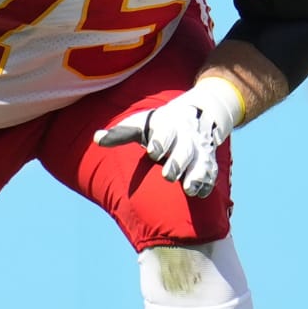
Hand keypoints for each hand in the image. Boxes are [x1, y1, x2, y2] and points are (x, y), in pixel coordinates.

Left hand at [93, 76, 245, 198]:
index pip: (165, 133)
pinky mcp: (209, 160)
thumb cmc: (157, 126)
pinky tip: (201, 194)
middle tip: (168, 176)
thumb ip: (120, 134)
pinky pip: (211, 172)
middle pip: (184, 150)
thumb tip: (96, 138)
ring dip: (196, 175)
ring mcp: (199, 149)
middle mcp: (186, 137)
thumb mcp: (139, 124)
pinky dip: (208, 183)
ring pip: (201, 162)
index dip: (160, 142)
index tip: (152, 152)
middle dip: (177, 162)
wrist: (194, 114)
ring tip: (189, 189)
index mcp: (168, 126)